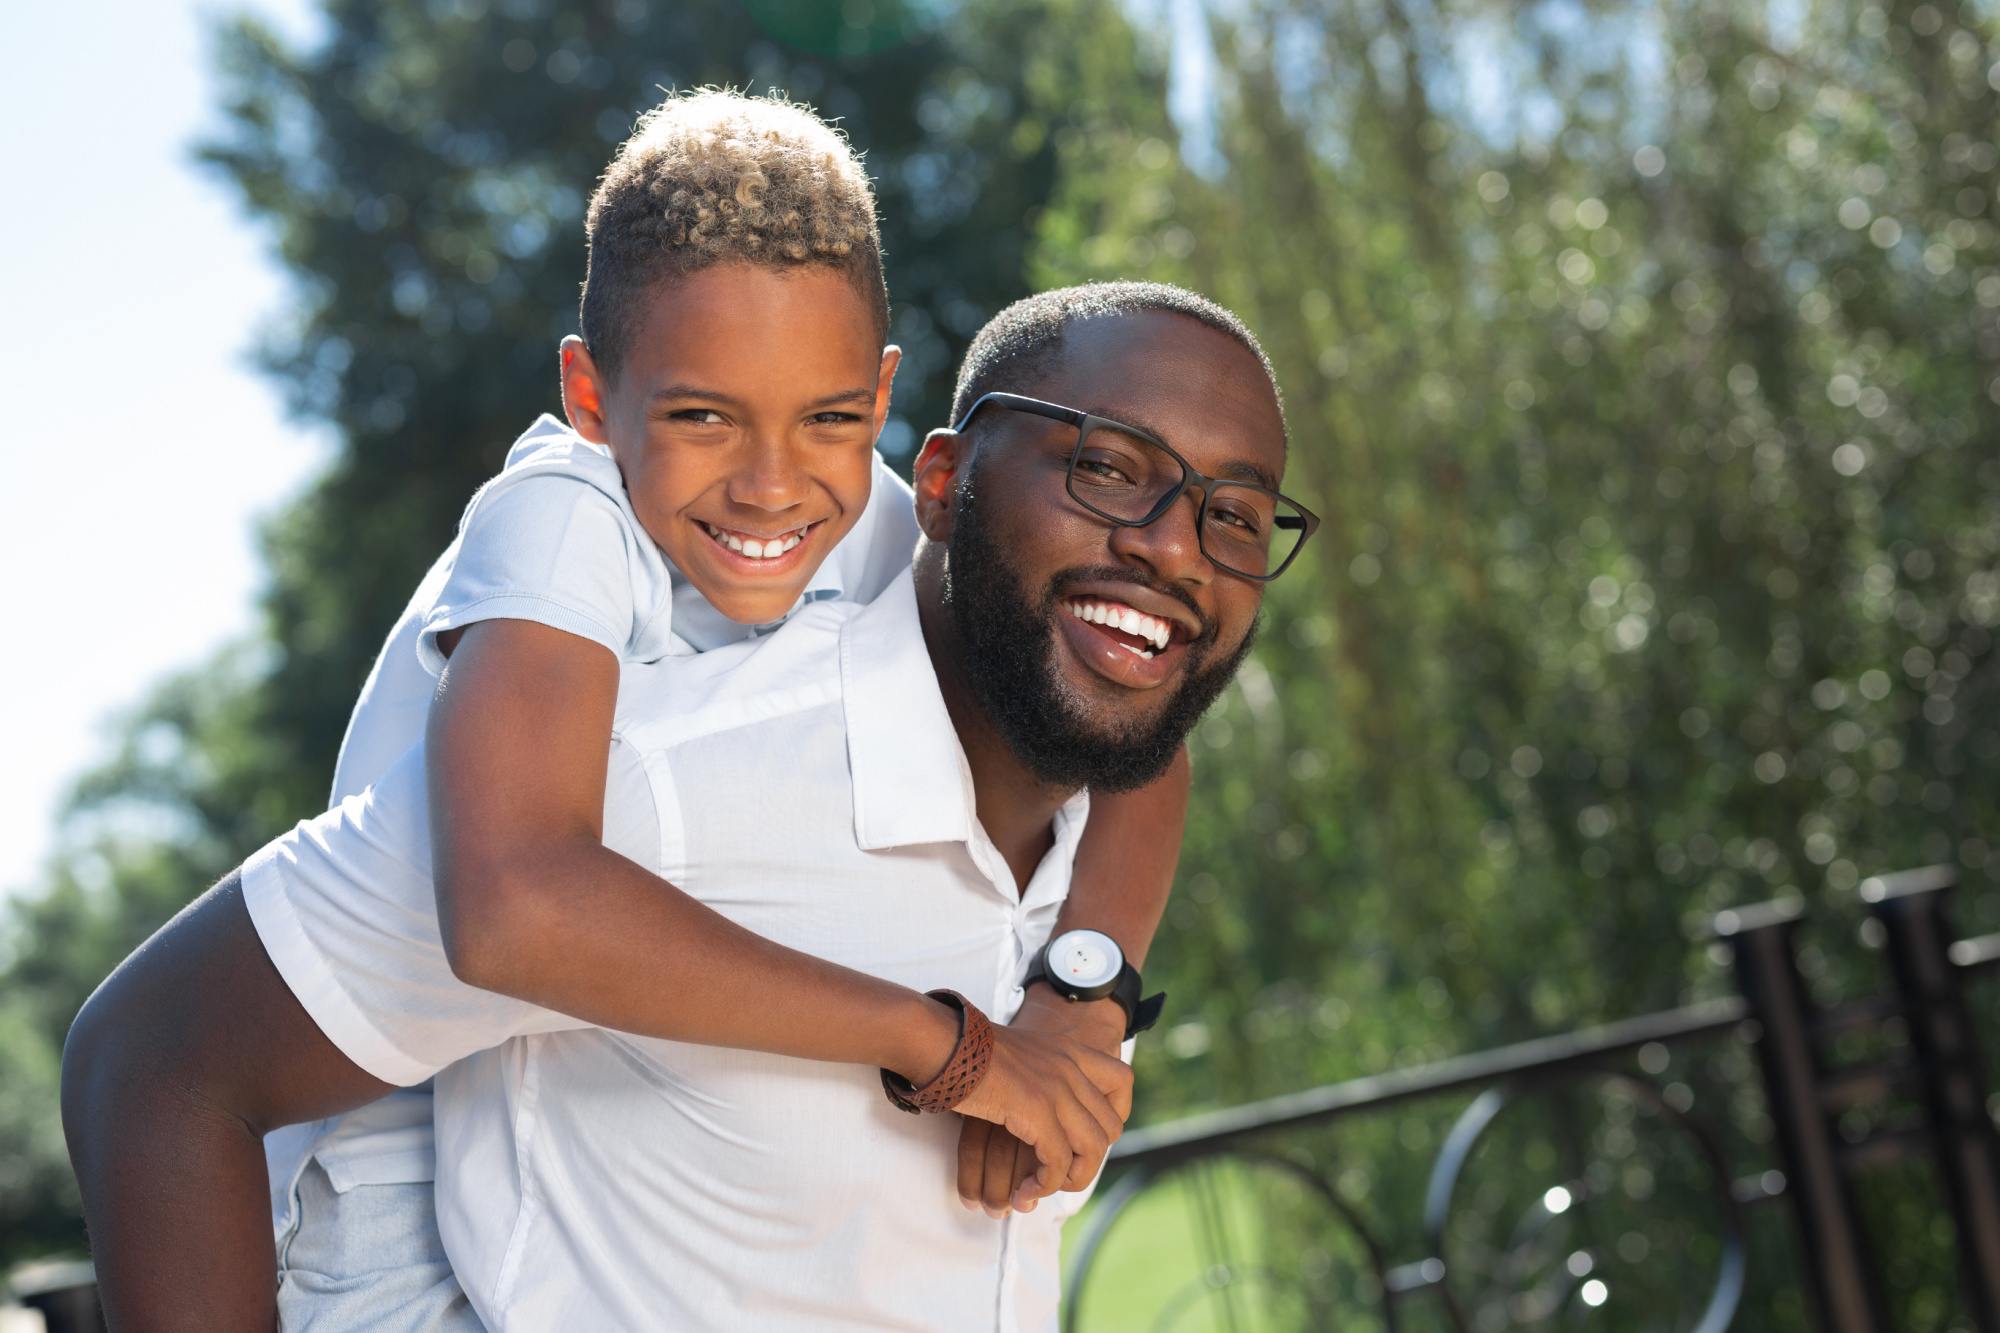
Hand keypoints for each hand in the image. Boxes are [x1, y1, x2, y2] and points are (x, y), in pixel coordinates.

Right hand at [956, 987, 1130, 1216]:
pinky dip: (1044, 1185)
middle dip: (1087, 1161)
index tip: (1086, 1138)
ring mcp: (1057, 1088)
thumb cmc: (967, 1051)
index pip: (1122, 1080)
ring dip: (1069, 1180)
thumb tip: (1042, 1119)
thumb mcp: (1020, 1055)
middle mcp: (1071, 1068)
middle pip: (1110, 1127)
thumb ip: (1040, 1075)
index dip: (1114, 1115)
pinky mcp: (1037, 1111)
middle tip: (1056, 1174)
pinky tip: (1024, 1191)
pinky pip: (1058, 1163)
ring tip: (1038, 1190)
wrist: (944, 1040)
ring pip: (1091, 1150)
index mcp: (1069, 1050)